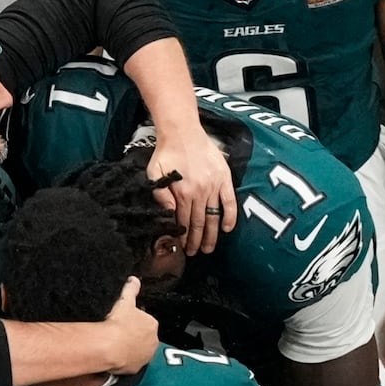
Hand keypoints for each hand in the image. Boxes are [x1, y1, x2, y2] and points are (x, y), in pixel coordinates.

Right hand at [101, 278, 158, 374]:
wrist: (108, 346)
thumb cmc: (117, 322)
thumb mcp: (124, 301)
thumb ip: (131, 289)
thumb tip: (134, 279)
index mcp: (152, 324)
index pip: (145, 321)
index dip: (133, 321)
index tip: (123, 321)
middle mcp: (153, 341)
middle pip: (143, 337)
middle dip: (133, 335)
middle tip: (118, 333)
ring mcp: (145, 356)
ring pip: (138, 351)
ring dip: (130, 348)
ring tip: (116, 345)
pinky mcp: (136, 368)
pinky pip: (131, 363)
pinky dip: (125, 360)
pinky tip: (115, 355)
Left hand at [148, 126, 235, 255]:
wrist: (183, 131)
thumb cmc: (166, 152)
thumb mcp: (154, 173)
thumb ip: (160, 195)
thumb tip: (168, 215)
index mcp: (182, 193)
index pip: (184, 222)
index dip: (184, 237)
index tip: (183, 248)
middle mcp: (199, 192)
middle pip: (199, 223)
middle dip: (197, 241)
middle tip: (195, 253)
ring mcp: (213, 186)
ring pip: (213, 216)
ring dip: (212, 235)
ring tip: (209, 248)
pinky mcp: (224, 179)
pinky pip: (229, 201)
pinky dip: (230, 216)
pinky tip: (227, 229)